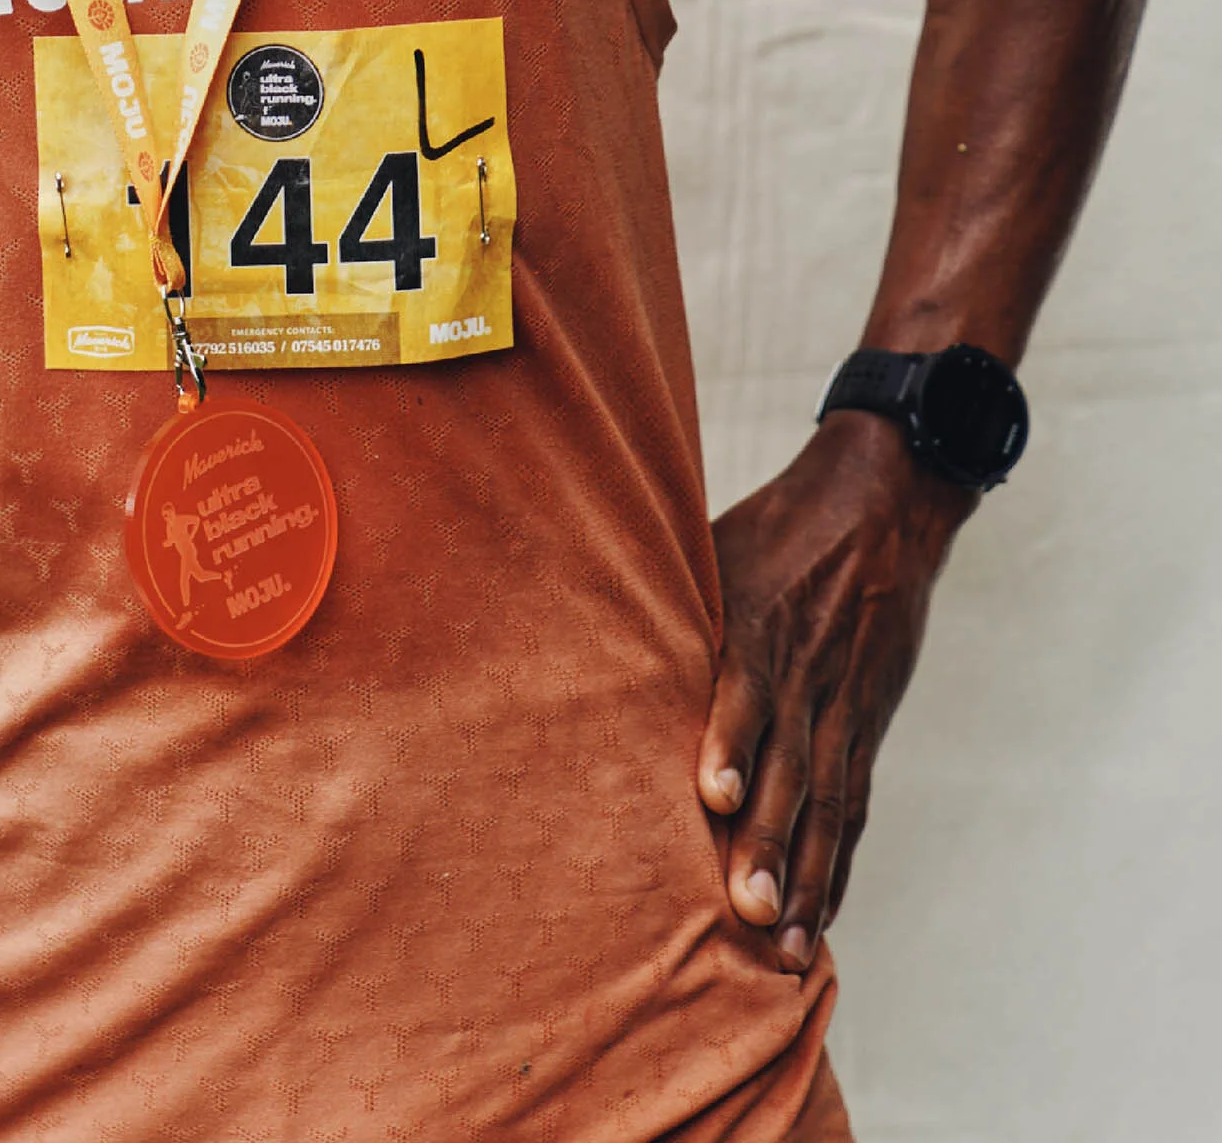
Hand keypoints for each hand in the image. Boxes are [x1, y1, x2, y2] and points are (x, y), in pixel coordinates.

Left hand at [697, 408, 968, 972]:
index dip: (732, 737)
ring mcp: (842, 705)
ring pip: (826, 799)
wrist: (879, 507)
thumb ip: (659, 594)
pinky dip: (839, 865)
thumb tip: (571, 625)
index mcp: (758, 621)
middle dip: (769, 838)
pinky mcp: (865, 726)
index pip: (748, 683)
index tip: (712, 793)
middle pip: (791, 762)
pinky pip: (853, 804)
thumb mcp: (712, 544)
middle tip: (746, 908)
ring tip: (783, 944)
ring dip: (807, 874)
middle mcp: (804, 672)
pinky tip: (822, 920)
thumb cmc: (771, 529)